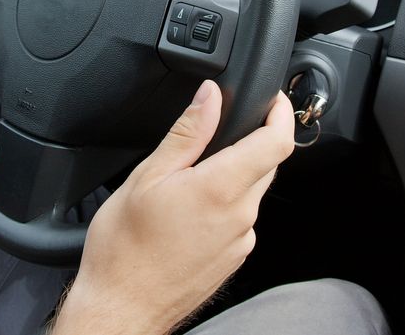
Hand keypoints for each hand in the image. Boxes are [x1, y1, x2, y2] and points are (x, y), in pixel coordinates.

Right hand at [52, 81, 293, 334]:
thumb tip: (210, 96)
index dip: (281, 113)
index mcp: (221, 189)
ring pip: (252, 191)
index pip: (277, 142)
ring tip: (188, 179)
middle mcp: (240, 216)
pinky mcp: (234, 258)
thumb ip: (187, 132)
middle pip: (267, 164)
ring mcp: (240, 240)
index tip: (272, 99)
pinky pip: (240, 217)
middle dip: (251, 141)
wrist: (123, 308)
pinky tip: (188, 211)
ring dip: (234, 174)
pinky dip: (224, 203)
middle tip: (214, 134)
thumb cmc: (125, 248)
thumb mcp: (147, 176)